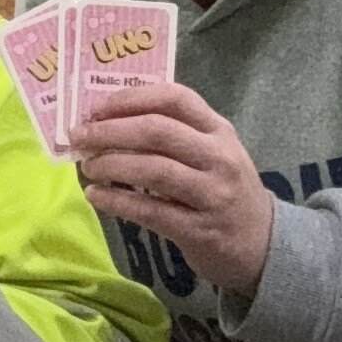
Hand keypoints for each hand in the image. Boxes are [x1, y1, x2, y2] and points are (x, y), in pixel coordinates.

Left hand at [72, 81, 274, 297]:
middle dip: (109, 131)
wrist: (263, 243)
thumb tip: (103, 121)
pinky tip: (96, 196)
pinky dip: (116, 201)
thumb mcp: (211, 152)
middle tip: (78, 138)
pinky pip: (150, 210)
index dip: (130, 98)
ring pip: (153, 169)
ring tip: (87, 168)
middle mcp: (219, 157)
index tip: (96, 108)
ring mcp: (213, 194)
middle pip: (157, 131)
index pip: (175, 98)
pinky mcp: (199, 229)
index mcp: (219, 130)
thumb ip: (171, 133)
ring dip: (111, 165)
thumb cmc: (222, 189)